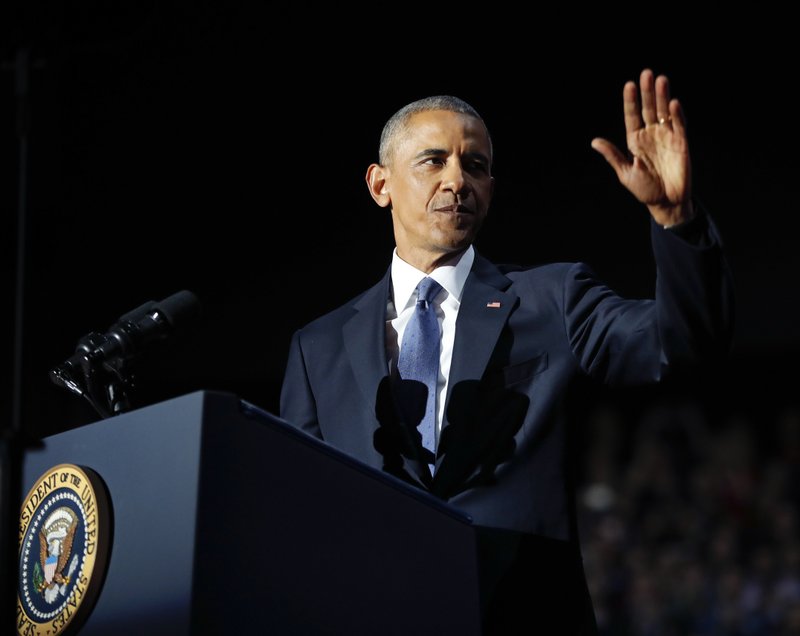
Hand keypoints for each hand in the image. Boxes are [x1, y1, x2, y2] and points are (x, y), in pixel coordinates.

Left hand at [591, 68, 692, 226]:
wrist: (666, 202)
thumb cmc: (644, 189)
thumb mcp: (625, 173)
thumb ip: (613, 156)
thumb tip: (594, 141)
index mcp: (635, 141)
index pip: (632, 116)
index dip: (631, 101)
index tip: (629, 85)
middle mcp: (651, 135)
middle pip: (648, 109)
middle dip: (647, 92)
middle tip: (646, 73)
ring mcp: (667, 137)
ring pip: (664, 113)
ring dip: (662, 97)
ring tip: (661, 80)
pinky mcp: (682, 142)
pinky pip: (679, 125)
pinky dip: (677, 114)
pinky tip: (673, 103)